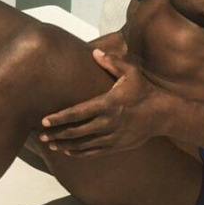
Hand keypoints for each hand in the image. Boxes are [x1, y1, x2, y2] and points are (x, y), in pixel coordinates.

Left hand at [39, 50, 163, 157]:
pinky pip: (94, 152)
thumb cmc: (144, 90)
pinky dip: (80, 153)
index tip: (45, 120)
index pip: (78, 112)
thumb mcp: (131, 72)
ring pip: (83, 144)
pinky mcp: (117, 146)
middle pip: (77, 131)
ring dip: (65, 144)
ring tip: (51, 144)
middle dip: (57, 133)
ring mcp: (112, 136)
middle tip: (41, 134)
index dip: (60, 117)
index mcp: (108, 103)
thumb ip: (112, 62)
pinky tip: (69, 151)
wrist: (162, 113)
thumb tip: (95, 52)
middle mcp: (108, 122)